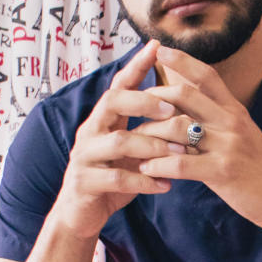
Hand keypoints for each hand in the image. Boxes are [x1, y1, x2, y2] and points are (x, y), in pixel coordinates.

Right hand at [52, 40, 185, 240]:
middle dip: (144, 101)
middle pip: (112, 102)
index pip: (119, 85)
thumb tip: (180, 107)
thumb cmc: (112, 178)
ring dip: (153, 145)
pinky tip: (165, 185)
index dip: (135, 65)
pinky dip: (144, 181)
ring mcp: (84, 156)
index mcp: (102, 120)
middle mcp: (90, 131)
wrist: (80, 215)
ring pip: (119, 142)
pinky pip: (117, 178)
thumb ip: (146, 130)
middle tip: (173, 107)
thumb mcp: (129, 150)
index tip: (156, 46)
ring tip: (181, 153)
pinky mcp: (85, 182)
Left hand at [132, 44, 261, 230]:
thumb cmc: (258, 169)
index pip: (206, 75)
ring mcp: (227, 145)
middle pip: (185, 95)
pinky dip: (159, 164)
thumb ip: (218, 119)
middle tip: (132, 105)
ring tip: (133, 142)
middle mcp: (230, 122)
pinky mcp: (222, 171)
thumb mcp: (242, 134)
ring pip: (177, 127)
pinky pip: (181, 163)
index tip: (159, 49)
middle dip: (153, 97)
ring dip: (149, 134)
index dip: (182, 59)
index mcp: (235, 110)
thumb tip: (189, 108)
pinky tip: (146, 168)